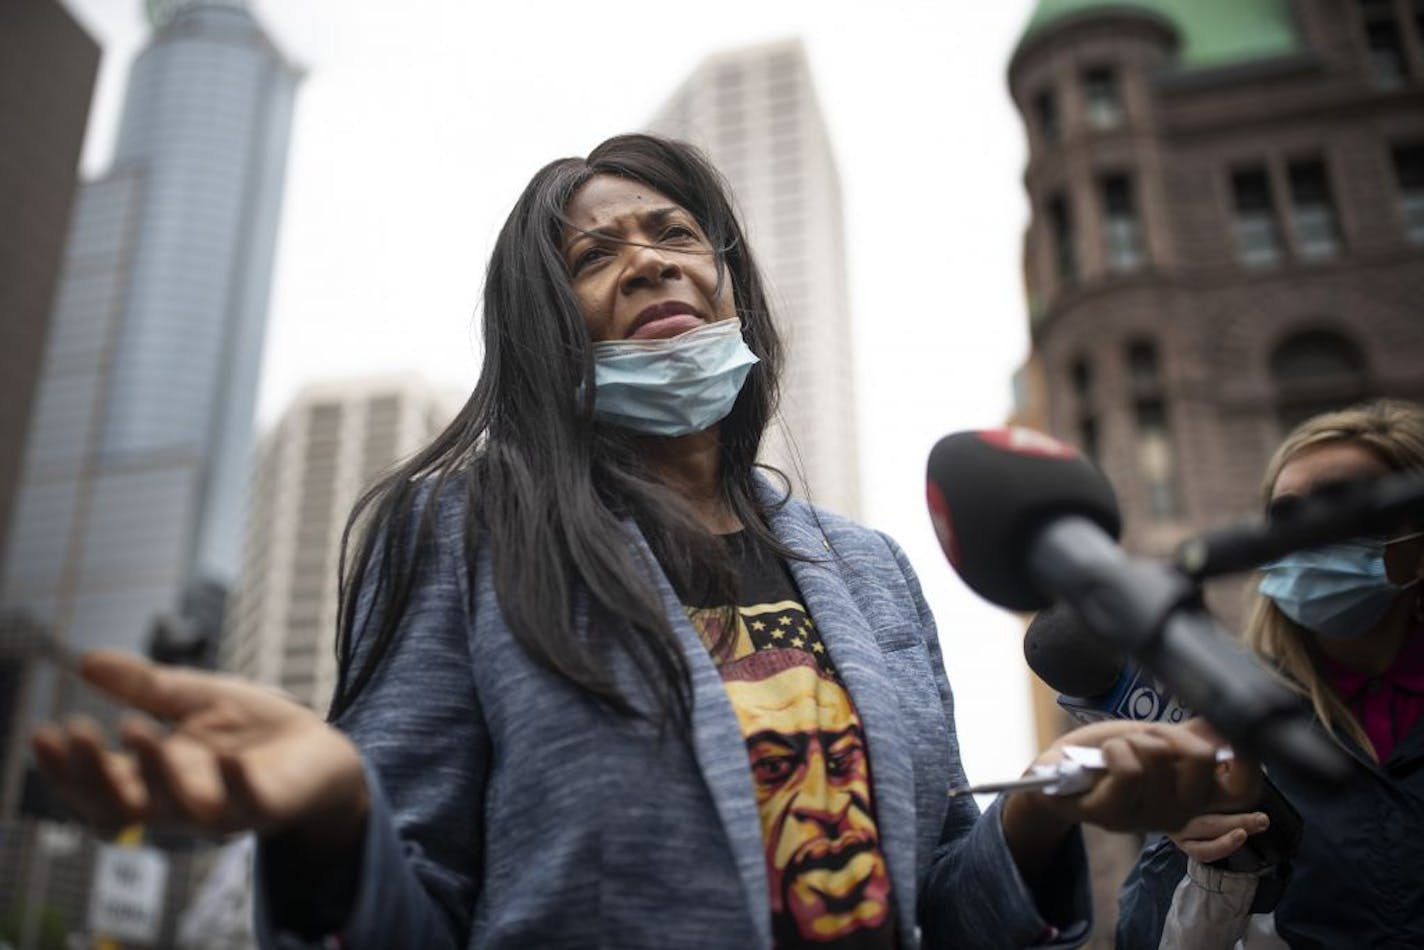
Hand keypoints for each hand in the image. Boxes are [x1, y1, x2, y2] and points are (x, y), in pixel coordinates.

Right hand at [31, 651, 368, 856]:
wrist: (322, 750)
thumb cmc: (253, 730)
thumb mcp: (194, 698)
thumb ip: (145, 686)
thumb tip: (85, 660)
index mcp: (155, 780)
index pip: (97, 786)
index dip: (66, 768)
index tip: (41, 732)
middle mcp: (179, 802)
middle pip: (121, 806)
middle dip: (93, 773)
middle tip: (77, 731)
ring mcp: (222, 809)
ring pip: (176, 808)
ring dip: (152, 771)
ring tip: (133, 725)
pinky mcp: (266, 807)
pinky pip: (246, 804)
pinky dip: (233, 785)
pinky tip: (224, 759)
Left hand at [1001, 719, 1258, 878]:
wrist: (1059, 772)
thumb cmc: (1113, 754)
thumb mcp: (1157, 739)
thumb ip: (1193, 736)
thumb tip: (1228, 720)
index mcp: (1196, 796)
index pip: (1244, 790)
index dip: (1247, 758)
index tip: (1225, 731)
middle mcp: (1179, 813)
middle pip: (1201, 759)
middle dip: (1170, 731)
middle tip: (1147, 739)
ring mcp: (1145, 819)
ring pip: (1159, 756)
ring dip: (1133, 739)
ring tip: (1118, 751)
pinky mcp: (1110, 815)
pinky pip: (1128, 770)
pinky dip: (1115, 749)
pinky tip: (1105, 757)